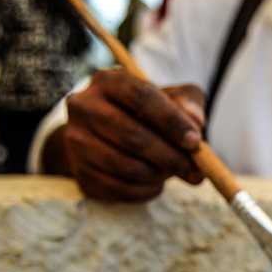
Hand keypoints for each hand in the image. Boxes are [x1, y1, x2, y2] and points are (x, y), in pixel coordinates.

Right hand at [46, 69, 206, 201]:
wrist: (107, 138)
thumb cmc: (148, 114)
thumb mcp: (172, 99)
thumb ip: (188, 103)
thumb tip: (195, 122)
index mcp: (108, 81)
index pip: (141, 96)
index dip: (171, 120)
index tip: (195, 142)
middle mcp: (84, 106)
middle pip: (131, 135)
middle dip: (169, 156)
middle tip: (196, 171)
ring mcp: (76, 140)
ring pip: (123, 165)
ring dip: (157, 175)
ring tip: (173, 174)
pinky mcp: (79, 171)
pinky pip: (116, 188)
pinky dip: (143, 191)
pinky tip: (156, 184)